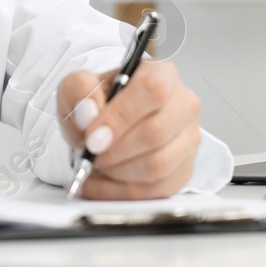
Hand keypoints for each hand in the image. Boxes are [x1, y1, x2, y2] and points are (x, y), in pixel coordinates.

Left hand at [55, 58, 200, 199]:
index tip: (93, 138)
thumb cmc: (98, 102)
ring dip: (119, 173)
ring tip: (96, 166)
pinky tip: (103, 184)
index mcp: (160, 74)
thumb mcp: (77, 87)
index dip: (121, 118)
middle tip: (91, 155)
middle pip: (156, 133)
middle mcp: (183, 104)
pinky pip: (158, 190)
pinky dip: (123, 192)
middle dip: (115, 151)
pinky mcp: (184, 168)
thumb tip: (89, 113)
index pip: (152, 91)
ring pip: (158, 166)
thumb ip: (79, 90)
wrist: (106, 124)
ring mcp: (188, 138)